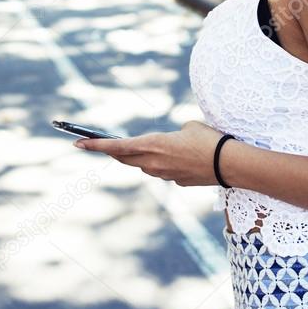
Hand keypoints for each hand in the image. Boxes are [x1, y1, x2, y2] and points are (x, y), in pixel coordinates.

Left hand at [72, 119, 225, 186]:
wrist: (229, 164)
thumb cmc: (209, 139)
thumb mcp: (188, 126)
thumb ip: (172, 134)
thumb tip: (171, 145)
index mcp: (152, 144)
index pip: (116, 146)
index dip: (95, 145)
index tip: (78, 143)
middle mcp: (152, 162)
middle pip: (124, 158)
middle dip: (113, 151)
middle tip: (100, 144)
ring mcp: (164, 175)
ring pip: (145, 165)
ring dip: (144, 157)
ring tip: (160, 145)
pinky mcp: (176, 182)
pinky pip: (164, 171)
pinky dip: (166, 163)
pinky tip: (183, 157)